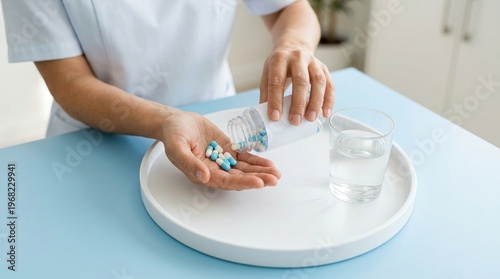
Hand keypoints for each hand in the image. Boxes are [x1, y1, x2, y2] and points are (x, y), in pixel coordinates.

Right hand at [160, 109, 280, 189]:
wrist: (175, 121)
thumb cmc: (173, 134)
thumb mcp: (176, 147)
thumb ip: (189, 163)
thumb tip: (204, 177)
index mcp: (202, 173)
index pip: (226, 181)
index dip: (243, 182)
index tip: (259, 182)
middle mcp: (215, 170)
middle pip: (239, 177)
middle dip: (257, 179)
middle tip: (274, 179)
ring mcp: (222, 160)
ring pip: (244, 169)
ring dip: (260, 172)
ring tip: (276, 173)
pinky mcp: (228, 149)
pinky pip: (244, 157)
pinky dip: (257, 161)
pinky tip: (268, 164)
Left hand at [260, 45, 334, 124]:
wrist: (293, 47)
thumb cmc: (279, 66)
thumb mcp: (267, 75)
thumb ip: (266, 94)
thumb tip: (267, 116)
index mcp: (279, 59)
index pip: (277, 81)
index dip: (276, 100)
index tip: (276, 117)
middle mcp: (298, 58)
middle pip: (301, 80)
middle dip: (298, 103)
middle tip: (295, 120)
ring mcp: (313, 62)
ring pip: (318, 81)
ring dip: (315, 102)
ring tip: (310, 118)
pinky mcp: (324, 68)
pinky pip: (330, 84)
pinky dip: (329, 100)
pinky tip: (325, 113)